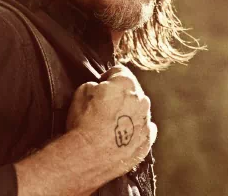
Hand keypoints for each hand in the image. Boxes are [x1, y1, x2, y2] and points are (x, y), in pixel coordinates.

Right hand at [66, 64, 156, 178]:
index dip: (107, 77)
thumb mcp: (81, 92)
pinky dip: (134, 132)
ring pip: (139, 112)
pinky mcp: (146, 142)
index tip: (101, 85)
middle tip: (104, 108)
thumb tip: (100, 89)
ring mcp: (146, 122)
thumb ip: (96, 85)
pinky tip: (120, 137)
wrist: (88, 156)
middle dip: (120, 97)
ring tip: (110, 126)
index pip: (119, 71)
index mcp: (126, 83)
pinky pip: (143, 132)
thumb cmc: (83, 123)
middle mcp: (141, 100)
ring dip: (128, 115)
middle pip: (132, 92)